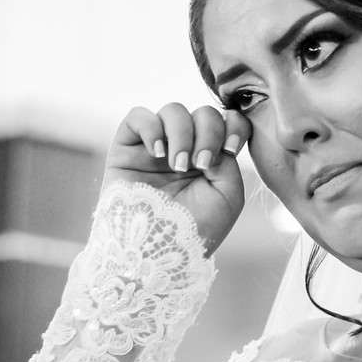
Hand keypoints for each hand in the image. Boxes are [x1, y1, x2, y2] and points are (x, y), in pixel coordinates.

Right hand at [104, 104, 251, 253]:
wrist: (157, 250)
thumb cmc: (195, 230)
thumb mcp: (228, 195)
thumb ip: (227, 159)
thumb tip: (210, 137)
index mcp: (211, 158)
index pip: (227, 121)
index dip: (234, 124)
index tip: (232, 147)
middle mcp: (185, 149)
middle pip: (203, 113)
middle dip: (208, 133)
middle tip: (200, 165)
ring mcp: (156, 148)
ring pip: (173, 111)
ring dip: (182, 134)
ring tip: (178, 166)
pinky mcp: (126, 149)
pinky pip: (138, 116)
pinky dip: (152, 128)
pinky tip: (158, 154)